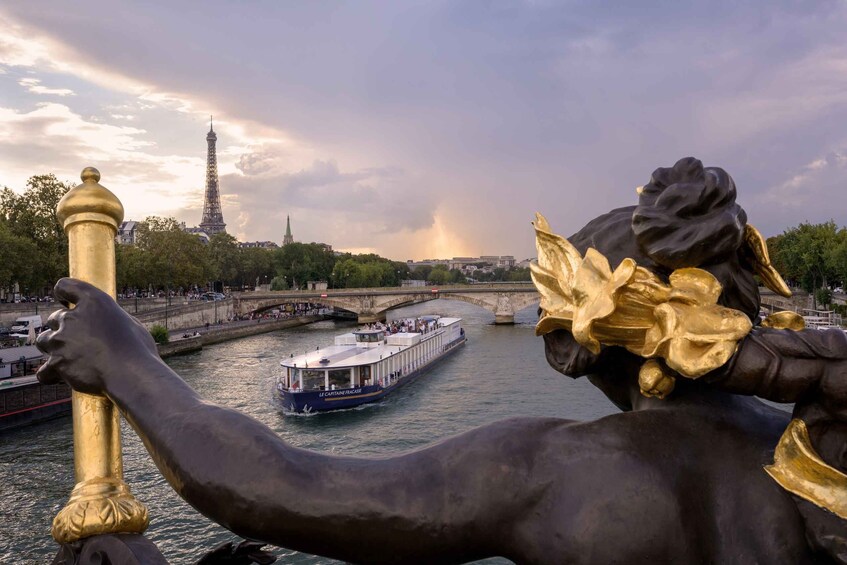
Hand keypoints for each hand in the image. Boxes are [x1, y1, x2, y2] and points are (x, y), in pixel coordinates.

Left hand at [37, 278, 158, 394]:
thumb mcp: (129, 324)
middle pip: (54, 318)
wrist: (131, 375)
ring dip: (54, 348)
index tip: (65, 301)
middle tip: (79, 341)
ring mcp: (61, 340)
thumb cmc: (138, 350)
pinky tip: (59, 376)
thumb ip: (109, 319)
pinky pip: (44, 370)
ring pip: (44, 341)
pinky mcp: (56, 363)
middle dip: (64, 328)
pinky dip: (50, 373)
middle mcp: (72, 318)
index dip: (63, 293)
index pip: (65, 286)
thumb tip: (104, 324)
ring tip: (70, 358)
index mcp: (94, 301)